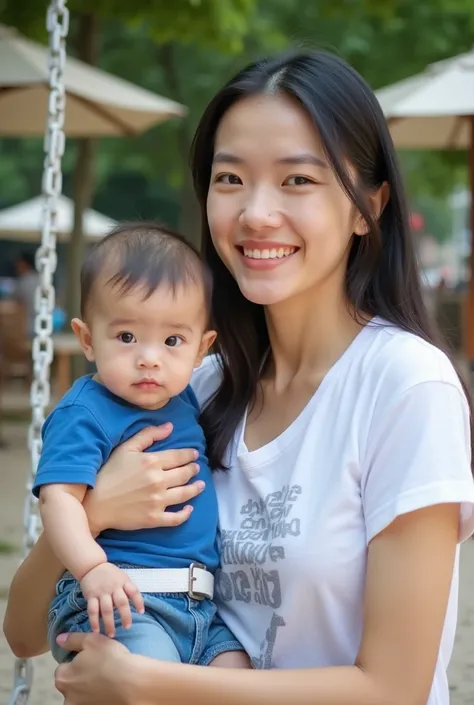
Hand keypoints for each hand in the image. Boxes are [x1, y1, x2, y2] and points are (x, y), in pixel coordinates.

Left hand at [55, 633, 133, 704]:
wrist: (132, 683)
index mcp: (63, 678)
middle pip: (70, 684)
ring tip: (105, 679)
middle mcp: (67, 697)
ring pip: (81, 695)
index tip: (89, 658)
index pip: (63, 668)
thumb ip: (73, 639)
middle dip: (79, 676)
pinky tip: (109, 689)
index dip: (76, 661)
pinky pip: (92, 701)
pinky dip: (97, 696)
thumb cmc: (110, 659)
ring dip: (88, 688)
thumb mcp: (92, 640)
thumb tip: (59, 639)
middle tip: (98, 668)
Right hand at [80, 562, 143, 636]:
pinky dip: (94, 621)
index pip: (134, 591)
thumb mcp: (122, 577)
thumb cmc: (110, 574)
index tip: (141, 612)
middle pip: (121, 602)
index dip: (139, 602)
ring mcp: (102, 592)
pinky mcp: (91, 596)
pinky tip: (96, 630)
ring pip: (107, 609)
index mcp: (124, 582)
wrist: (92, 566)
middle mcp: (114, 587)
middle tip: (127, 627)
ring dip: (109, 623)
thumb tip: (135, 606)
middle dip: (125, 616)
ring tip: (111, 634)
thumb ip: (127, 589)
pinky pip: (92, 610)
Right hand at [83, 423, 204, 534]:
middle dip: (193, 470)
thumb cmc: (108, 473)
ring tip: (201, 485)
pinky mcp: (154, 518)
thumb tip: (170, 427)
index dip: (189, 455)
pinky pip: (176, 518)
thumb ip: (148, 435)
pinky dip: (185, 513)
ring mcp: (158, 501)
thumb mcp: (126, 448)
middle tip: (196, 468)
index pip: (179, 456)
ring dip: (196, 488)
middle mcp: (158, 481)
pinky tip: (189, 508)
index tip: (194, 454)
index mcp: (152, 462)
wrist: (94, 504)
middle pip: (184, 474)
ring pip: (185, 494)